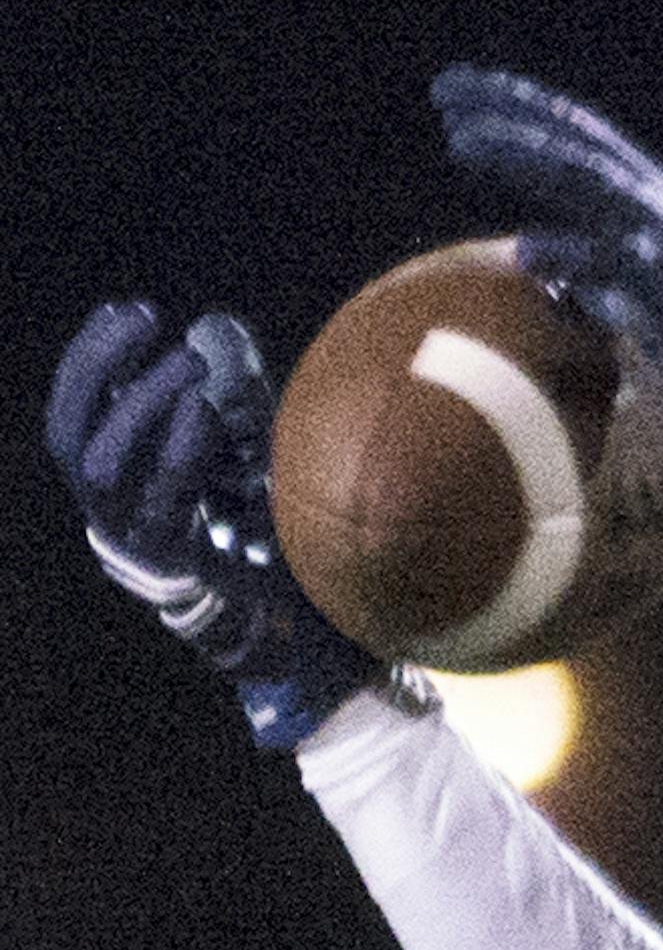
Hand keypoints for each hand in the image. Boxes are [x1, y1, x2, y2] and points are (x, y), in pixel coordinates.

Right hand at [46, 301, 380, 746]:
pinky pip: (163, 501)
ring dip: (140, 402)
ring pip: (102, 467)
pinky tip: (207, 409)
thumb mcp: (247, 458)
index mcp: (121, 496)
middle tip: (148, 319)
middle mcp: (114, 523)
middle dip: (99, 368)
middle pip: (70, 438)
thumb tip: (217, 328)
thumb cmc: (279, 544)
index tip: (128, 310)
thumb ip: (230, 401)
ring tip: (192, 364)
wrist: (306, 638)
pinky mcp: (178, 570)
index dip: (91, 362)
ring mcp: (140, 550)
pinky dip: (180, 447)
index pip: (76, 418)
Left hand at [431, 66, 662, 480]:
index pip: (587, 139)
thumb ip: (603, 273)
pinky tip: (526, 254)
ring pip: (588, 180)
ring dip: (525, 156)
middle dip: (511, 112)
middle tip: (447, 90)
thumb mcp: (656, 295)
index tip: (471, 95)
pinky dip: (568, 256)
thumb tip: (549, 265)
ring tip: (462, 140)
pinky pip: (609, 264)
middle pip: (578, 142)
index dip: (529, 112)